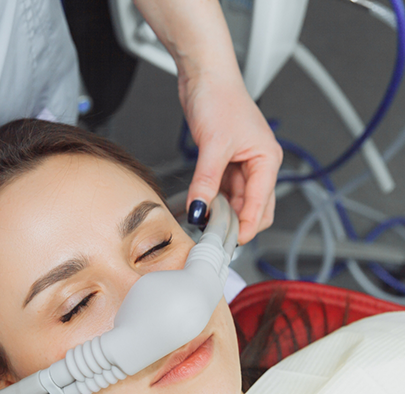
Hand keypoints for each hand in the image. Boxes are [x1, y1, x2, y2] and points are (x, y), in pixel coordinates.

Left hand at [181, 73, 282, 244]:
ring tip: (205, 223)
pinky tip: (202, 207)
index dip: (247, 227)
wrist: (205, 75)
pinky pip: (224, 191)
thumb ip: (206, 182)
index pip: (262, 205)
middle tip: (216, 238)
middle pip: (254, 208)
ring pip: (237, 201)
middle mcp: (259, 165)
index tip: (230, 244)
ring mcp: (242, 165)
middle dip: (237, 224)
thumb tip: (200, 210)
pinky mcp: (226, 162)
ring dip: (224, 214)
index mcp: (267, 160)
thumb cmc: (220, 98)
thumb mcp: (213, 146)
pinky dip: (214, 201)